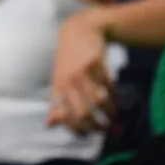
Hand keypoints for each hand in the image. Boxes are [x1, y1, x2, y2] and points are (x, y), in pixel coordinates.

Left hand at [47, 10, 115, 133]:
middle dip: (97, 126)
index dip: (76, 130)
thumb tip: (49, 124)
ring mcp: (82, 71)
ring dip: (110, 114)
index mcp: (57, 87)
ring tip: (113, 118)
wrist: (79, 30)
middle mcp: (67, 80)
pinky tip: (115, 102)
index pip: (63, 116)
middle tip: (105, 130)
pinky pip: (109, 86)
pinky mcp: (96, 63)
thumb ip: (56, 103)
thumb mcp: (59, 80)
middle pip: (83, 112)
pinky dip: (115, 98)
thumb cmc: (68, 60)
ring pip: (99, 101)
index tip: (88, 134)